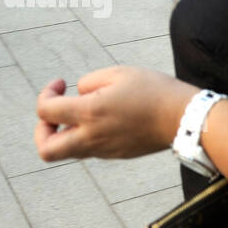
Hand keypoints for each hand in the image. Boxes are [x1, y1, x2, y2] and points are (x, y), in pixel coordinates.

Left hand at [35, 66, 197, 162]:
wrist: (185, 118)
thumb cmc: (154, 90)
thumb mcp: (118, 72)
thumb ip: (88, 82)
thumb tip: (78, 95)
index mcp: (89, 113)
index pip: (44, 111)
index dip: (45, 93)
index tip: (61, 84)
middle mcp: (92, 136)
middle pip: (47, 150)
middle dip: (42, 132)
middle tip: (54, 115)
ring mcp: (105, 150)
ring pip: (69, 151)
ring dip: (65, 133)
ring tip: (83, 112)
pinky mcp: (117, 154)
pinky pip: (91, 150)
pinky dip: (87, 135)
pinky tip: (106, 118)